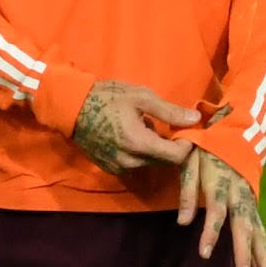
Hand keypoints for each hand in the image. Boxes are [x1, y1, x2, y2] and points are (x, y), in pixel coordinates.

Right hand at [71, 81, 200, 174]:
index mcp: (140, 144)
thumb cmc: (106, 97)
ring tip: (144, 127)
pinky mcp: (111, 169)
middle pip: (165, 162)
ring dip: (155, 149)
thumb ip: (169, 111)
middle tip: (164, 124)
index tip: (184, 128)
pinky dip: (140, 153)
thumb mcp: (141, 97)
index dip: (187, 143)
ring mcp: (119, 168)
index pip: (177, 156)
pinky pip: (136, 164)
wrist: (70, 108)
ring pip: (151, 163)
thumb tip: (195, 120)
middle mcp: (131, 162)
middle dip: (171, 145)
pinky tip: (130, 135)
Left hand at [178, 147, 265, 266]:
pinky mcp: (253, 203)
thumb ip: (186, 192)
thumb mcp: (189, 162)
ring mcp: (249, 199)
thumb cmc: (205, 149)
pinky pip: (259, 228)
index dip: (210, 233)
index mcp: (220, 183)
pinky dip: (263, 248)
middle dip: (245, 251)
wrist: (231, 132)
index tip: (204, 254)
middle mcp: (238, 194)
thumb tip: (182, 222)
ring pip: (257, 229)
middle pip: (243, 225)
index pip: (215, 212)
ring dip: (262, 255)